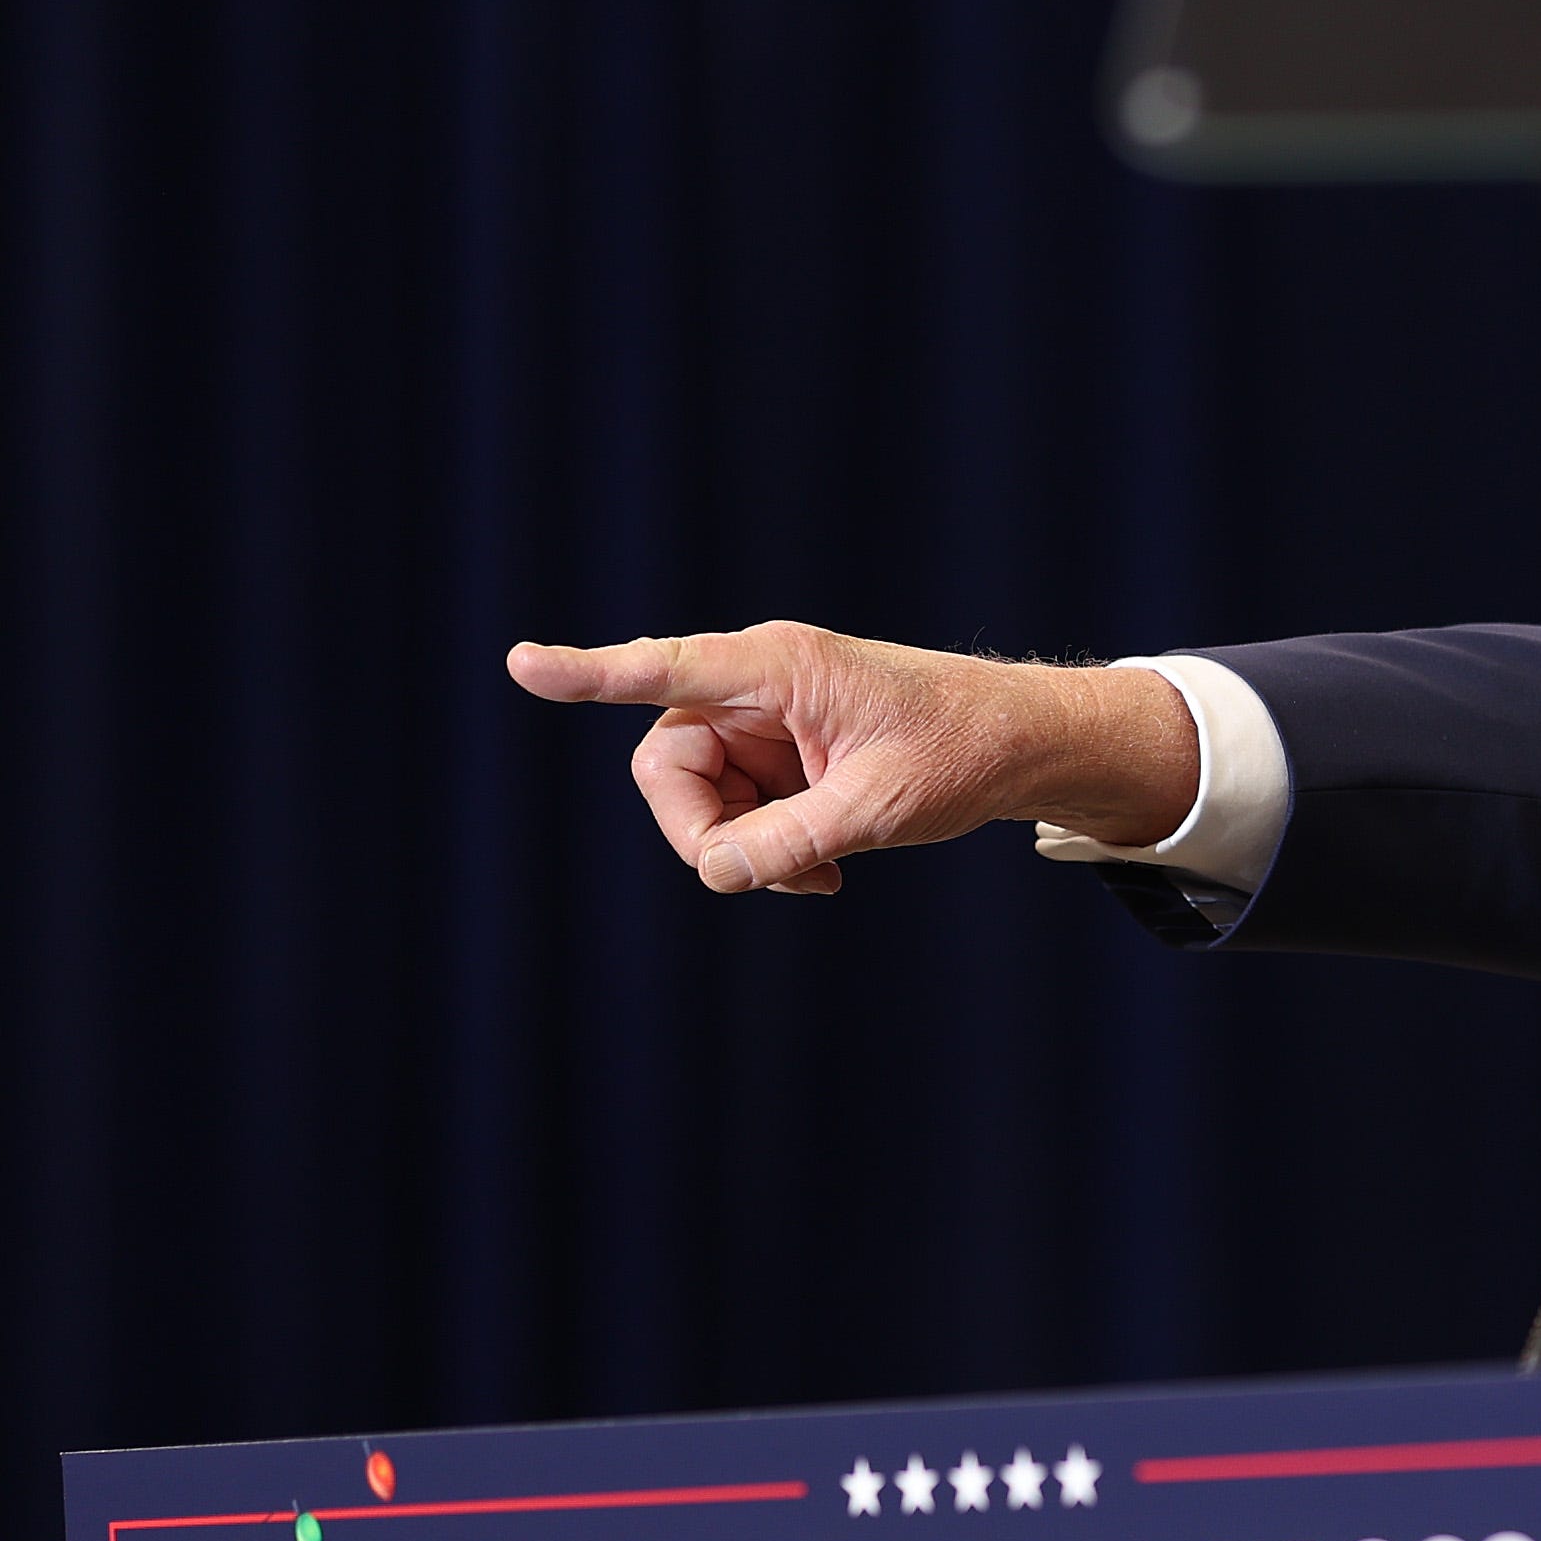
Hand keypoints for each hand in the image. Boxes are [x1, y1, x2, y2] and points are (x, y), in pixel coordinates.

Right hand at [502, 621, 1202, 895]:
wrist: (1017, 746)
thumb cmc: (959, 753)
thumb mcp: (877, 807)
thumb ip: (791, 841)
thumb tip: (715, 873)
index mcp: (779, 667)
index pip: (665, 669)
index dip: (590, 675)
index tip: (523, 664)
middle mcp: (757, 683)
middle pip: (667, 760)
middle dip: (699, 828)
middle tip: (761, 874)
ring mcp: (763, 720)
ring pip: (696, 792)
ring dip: (741, 846)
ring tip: (818, 875)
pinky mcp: (777, 753)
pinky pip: (734, 808)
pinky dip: (766, 848)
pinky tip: (824, 872)